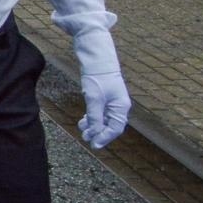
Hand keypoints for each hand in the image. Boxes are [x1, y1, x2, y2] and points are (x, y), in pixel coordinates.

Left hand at [73, 28, 130, 149]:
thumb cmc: (97, 78)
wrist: (95, 57)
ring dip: (93, 125)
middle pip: (110, 125)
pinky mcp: (103, 96)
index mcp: (121, 107)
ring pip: (103, 119)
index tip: (94, 144)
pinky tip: (83, 121)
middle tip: (86, 138)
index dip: (105, 137)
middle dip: (98, 133)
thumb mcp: (94, 99)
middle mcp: (118, 105)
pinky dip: (92, 117)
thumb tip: (95, 134)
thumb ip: (95, 117)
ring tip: (82, 129)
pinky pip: (99, 111)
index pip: (115, 128)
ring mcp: (111, 101)